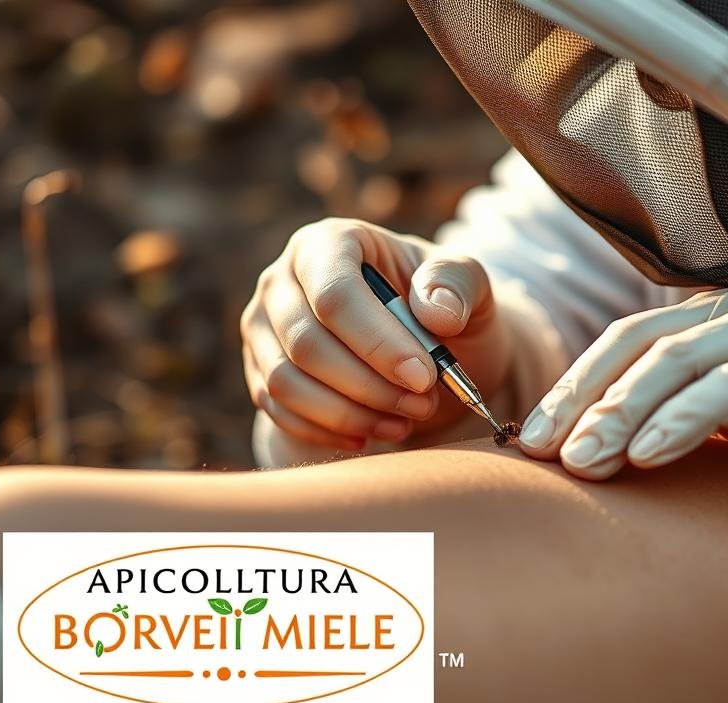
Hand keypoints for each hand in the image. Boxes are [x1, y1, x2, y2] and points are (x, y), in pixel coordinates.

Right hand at [241, 218, 509, 450]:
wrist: (421, 344)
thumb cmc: (441, 307)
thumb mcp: (468, 285)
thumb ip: (459, 283)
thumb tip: (437, 313)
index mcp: (330, 242)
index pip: (336, 295)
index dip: (378, 343)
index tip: (424, 378)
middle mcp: (282, 279)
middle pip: (307, 344)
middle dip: (369, 386)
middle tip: (422, 405)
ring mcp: (264, 327)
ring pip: (285, 382)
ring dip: (348, 414)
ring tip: (402, 423)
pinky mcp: (259, 370)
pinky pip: (279, 409)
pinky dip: (326, 431)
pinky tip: (370, 435)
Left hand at [518, 286, 727, 507]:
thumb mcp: (706, 430)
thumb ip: (652, 425)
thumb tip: (574, 456)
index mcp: (697, 324)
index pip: (616, 347)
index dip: (570, 389)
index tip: (529, 442)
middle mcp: (726, 313)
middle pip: (635, 346)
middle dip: (584, 400)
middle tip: (547, 453)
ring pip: (675, 361)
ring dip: (623, 413)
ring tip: (587, 462)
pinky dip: (684, 418)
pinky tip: (649, 456)